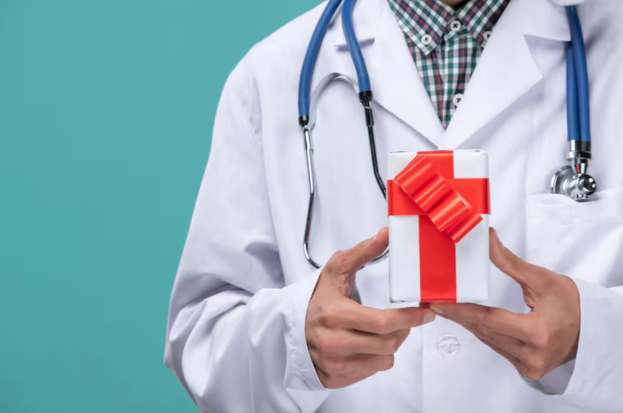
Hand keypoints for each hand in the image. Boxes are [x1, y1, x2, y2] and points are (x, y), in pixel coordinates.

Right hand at [306, 227, 434, 388]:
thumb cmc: (316, 298)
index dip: (410, 318)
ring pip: (384, 360)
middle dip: (403, 329)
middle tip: (404, 319)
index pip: (383, 323)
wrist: (290, 327)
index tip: (426, 313)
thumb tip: (385, 234)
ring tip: (380, 331)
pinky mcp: (333, 378)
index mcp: (334, 315)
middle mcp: (332, 343)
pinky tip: (366, 344)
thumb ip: (362, 252)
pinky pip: (371, 371)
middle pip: (388, 343)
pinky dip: (375, 358)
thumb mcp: (336, 270)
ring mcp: (333, 363)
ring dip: (390, 344)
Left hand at [430, 228, 580, 380]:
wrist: (594, 329)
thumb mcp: (543, 279)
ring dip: (468, 323)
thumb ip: (510, 263)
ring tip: (446, 308)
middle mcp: (532, 355)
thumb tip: (487, 241)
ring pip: (488, 340)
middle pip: (484, 331)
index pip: (489, 320)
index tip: (441, 302)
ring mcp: (529, 365)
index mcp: (537, 334)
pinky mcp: (527, 368)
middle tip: (434, 303)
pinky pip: (497, 347)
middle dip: (458, 315)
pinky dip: (483, 331)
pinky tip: (468, 320)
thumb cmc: (574, 305)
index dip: (462, 310)